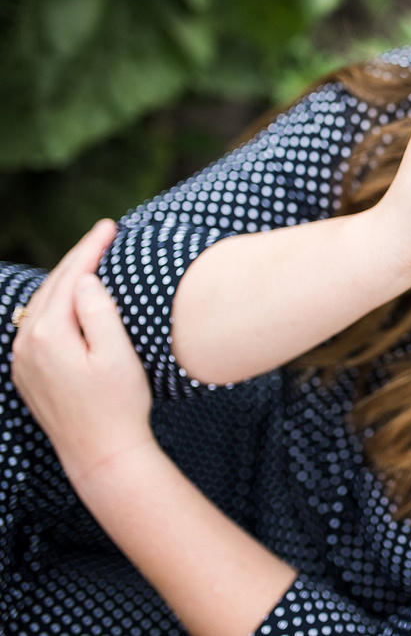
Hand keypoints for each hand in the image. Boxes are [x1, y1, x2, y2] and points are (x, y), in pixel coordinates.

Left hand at [11, 218, 156, 489]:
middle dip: (78, 258)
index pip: (71, 277)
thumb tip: (85, 280)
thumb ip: (98, 312)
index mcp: (50, 334)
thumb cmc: (118, 405)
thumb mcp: (117, 354)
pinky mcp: (27, 374)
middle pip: (52, 286)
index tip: (110, 226)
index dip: (91, 248)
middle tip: (103, 234)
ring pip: (41, 306)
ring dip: (64, 281)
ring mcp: (23, 360)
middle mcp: (27, 344)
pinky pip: (36, 326)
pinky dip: (54, 305)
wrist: (100, 453)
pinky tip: (68, 301)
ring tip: (88, 260)